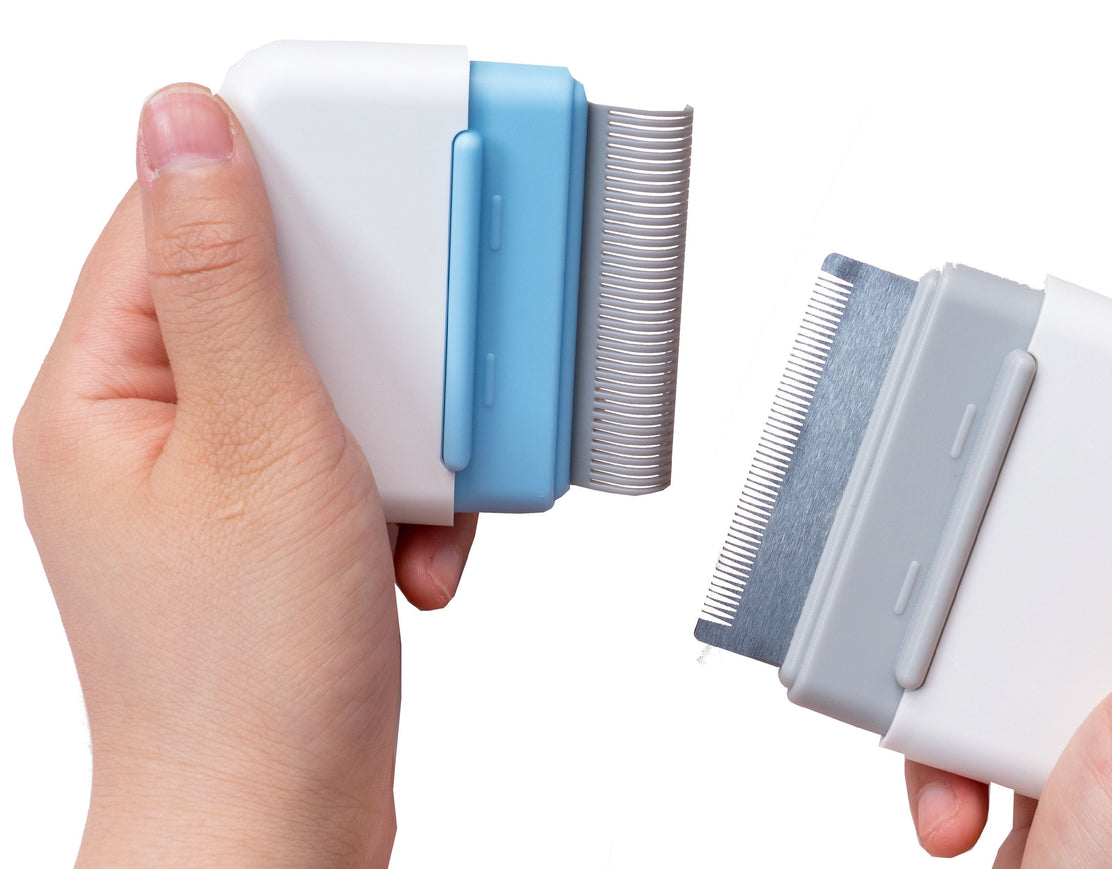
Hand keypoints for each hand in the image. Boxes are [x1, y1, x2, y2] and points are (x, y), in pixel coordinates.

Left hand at [14, 84, 476, 865]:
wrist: (281, 821)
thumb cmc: (246, 669)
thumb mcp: (257, 439)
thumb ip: (230, 276)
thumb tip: (184, 127)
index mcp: (100, 394)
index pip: (172, 223)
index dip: (275, 189)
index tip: (369, 184)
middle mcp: (149, 430)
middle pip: (273, 304)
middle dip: (371, 345)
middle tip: (419, 366)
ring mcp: (216, 484)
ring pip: (332, 386)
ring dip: (403, 433)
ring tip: (414, 496)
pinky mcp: (279, 529)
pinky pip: (357, 460)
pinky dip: (407, 496)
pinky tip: (412, 549)